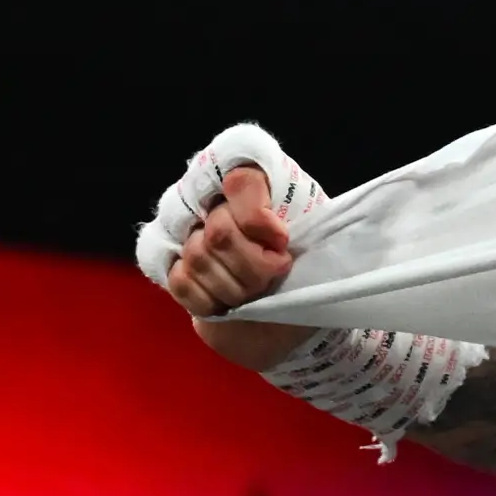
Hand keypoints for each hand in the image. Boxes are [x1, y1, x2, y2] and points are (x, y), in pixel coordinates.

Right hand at [161, 164, 312, 374]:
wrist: (289, 314)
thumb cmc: (307, 271)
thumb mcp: (320, 241)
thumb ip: (307, 223)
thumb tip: (283, 236)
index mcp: (258, 185)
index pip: (241, 181)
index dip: (256, 217)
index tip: (281, 243)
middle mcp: (216, 201)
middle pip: (219, 230)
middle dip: (253, 265)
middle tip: (273, 277)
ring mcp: (189, 234)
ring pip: (198, 257)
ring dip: (234, 287)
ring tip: (253, 293)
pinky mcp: (175, 267)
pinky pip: (181, 281)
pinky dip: (210, 300)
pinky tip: (227, 303)